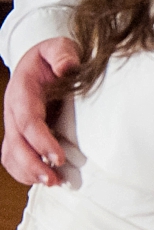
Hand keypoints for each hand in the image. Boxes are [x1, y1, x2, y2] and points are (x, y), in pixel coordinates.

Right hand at [2, 37, 79, 185]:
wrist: (41, 61)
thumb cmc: (53, 55)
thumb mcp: (59, 46)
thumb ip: (62, 54)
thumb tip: (67, 66)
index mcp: (22, 91)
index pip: (28, 120)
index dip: (41, 140)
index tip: (58, 157)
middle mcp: (13, 110)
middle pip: (16, 143)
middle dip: (32, 164)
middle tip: (54, 179)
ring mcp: (14, 124)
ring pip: (11, 154)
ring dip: (28, 172)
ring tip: (53, 183)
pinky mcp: (19, 133)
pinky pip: (13, 157)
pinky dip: (24, 171)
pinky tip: (43, 179)